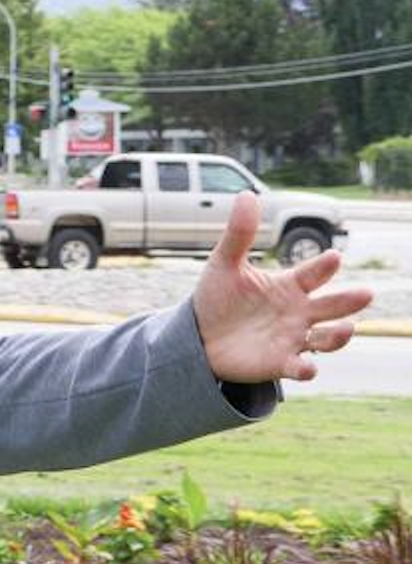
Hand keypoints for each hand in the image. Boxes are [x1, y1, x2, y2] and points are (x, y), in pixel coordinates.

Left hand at [193, 192, 372, 383]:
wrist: (197, 337)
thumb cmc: (217, 298)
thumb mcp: (224, 265)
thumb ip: (238, 234)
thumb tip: (247, 195)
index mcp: (290, 285)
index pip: (315, 273)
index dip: (325, 266)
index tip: (334, 257)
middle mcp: (299, 312)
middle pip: (333, 306)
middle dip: (349, 301)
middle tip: (365, 294)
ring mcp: (293, 338)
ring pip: (327, 338)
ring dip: (339, 336)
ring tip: (346, 329)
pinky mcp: (279, 363)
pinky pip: (300, 367)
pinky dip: (307, 369)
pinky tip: (309, 368)